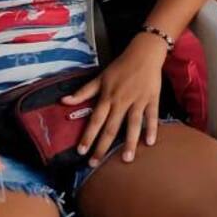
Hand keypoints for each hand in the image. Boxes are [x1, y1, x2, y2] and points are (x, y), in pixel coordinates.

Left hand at [65, 34, 165, 164]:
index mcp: (107, 97)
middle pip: (111, 127)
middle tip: (95, 164)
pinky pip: (152, 116)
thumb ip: (83, 92)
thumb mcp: (100, 77)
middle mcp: (121, 101)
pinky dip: (152, 128)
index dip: (88, 136)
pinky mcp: (152, 99)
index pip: (95, 120)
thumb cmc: (121, 66)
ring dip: (129, 142)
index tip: (81, 152)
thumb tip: (63, 101)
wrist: (144, 53)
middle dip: (103, 147)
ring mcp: (138, 101)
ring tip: (126, 159)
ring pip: (132, 125)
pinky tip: (150, 143)